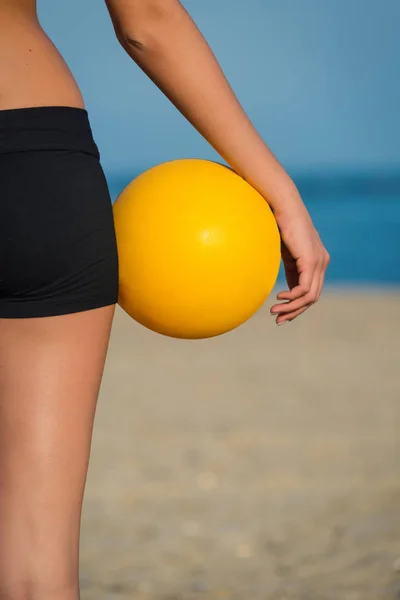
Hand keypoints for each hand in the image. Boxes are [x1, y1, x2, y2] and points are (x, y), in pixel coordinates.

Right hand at [270, 200, 329, 324]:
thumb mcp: (285, 253)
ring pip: (310, 297)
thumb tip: (281, 288)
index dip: (297, 306)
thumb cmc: (278, 225)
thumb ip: (289, 270)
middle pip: (313, 298)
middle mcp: (322, 263)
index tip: (281, 316)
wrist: (282, 206)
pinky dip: (292, 298)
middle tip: (278, 320)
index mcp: (316, 261)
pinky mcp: (311, 261)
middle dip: (295, 312)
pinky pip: (304, 289)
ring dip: (292, 308)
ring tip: (275, 312)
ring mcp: (318, 262)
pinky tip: (280, 298)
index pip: (311, 291)